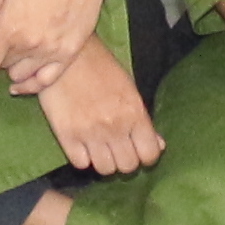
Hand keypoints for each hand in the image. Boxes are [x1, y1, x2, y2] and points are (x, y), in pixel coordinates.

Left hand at [0, 0, 121, 93]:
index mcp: (9, 28)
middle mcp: (29, 45)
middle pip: (2, 67)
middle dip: (0, 53)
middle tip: (9, 32)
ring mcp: (51, 52)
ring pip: (21, 76)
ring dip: (16, 64)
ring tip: (23, 44)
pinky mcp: (69, 54)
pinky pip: (45, 82)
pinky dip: (32, 84)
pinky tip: (25, 79)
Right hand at [36, 43, 164, 175]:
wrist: (67, 55)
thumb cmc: (101, 67)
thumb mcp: (129, 88)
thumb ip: (143, 120)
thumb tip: (158, 145)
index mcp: (135, 113)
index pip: (149, 155)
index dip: (146, 155)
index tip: (138, 149)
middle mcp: (115, 127)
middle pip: (127, 166)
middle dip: (125, 159)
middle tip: (118, 148)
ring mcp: (90, 134)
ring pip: (105, 170)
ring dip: (104, 160)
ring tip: (100, 147)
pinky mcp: (66, 136)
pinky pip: (81, 164)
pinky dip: (83, 158)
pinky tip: (83, 145)